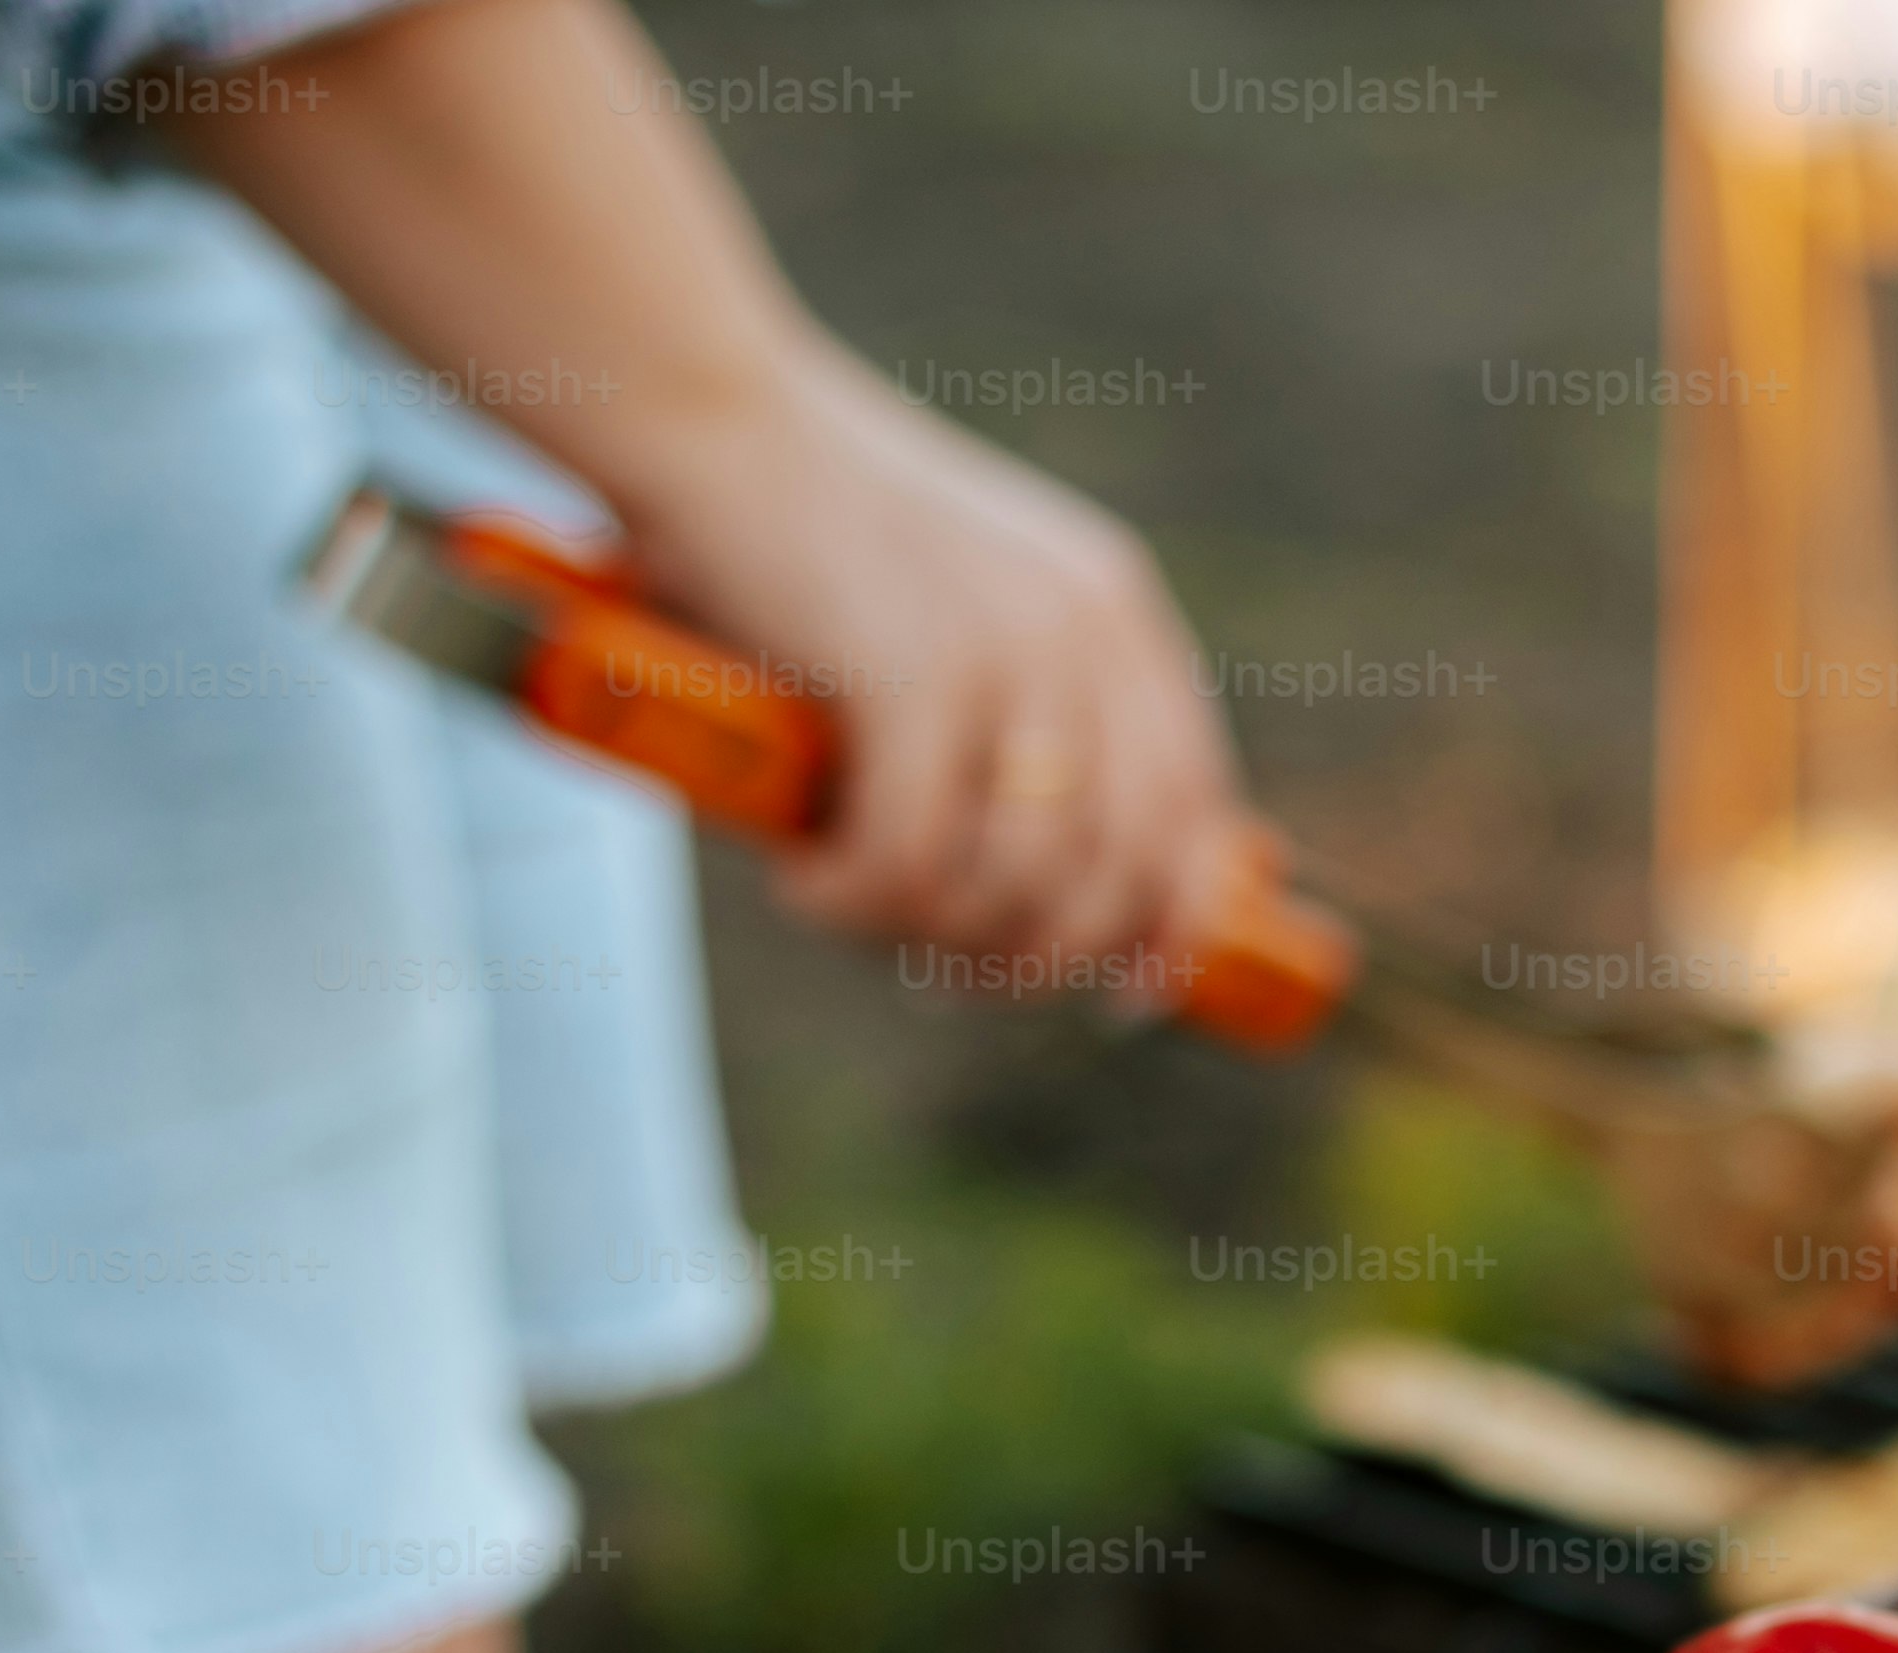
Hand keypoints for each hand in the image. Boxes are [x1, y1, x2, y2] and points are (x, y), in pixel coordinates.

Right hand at [610, 358, 1245, 985]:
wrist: (702, 416)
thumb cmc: (804, 529)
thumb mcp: (957, 602)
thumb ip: (1022, 703)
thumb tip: (1056, 878)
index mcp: (1114, 608)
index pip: (1195, 802)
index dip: (1175, 919)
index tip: (1128, 992)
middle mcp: (1086, 630)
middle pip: (1120, 869)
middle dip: (1039, 955)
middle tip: (951, 972)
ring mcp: (1009, 651)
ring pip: (1021, 883)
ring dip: (934, 933)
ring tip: (860, 909)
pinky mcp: (915, 676)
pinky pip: (914, 861)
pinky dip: (857, 901)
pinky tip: (807, 883)